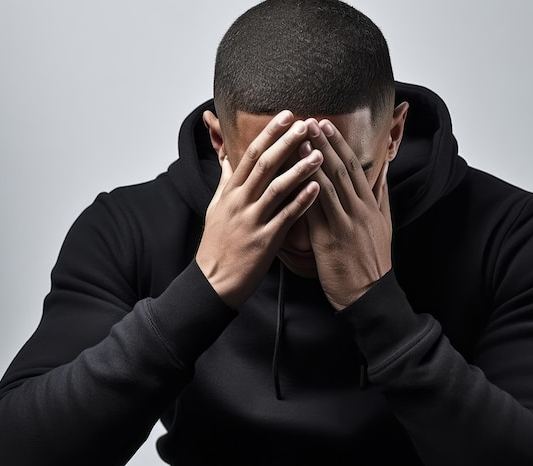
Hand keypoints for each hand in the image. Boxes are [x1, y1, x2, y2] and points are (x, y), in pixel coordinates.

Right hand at [196, 111, 322, 308]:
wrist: (213, 281)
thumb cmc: (217, 245)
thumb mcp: (216, 208)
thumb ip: (226, 181)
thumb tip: (228, 158)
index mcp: (230, 192)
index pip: (250, 155)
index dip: (269, 134)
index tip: (286, 116)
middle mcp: (239, 202)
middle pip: (264, 165)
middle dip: (285, 142)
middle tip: (306, 124)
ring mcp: (251, 221)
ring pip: (276, 188)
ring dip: (299, 169)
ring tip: (319, 154)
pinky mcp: (264, 241)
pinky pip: (285, 217)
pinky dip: (301, 201)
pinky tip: (317, 188)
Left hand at [305, 119, 392, 310]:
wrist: (370, 293)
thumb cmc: (373, 259)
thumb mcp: (384, 223)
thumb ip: (381, 194)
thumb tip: (383, 169)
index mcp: (370, 205)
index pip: (354, 167)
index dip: (339, 144)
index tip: (326, 124)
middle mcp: (359, 210)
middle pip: (340, 170)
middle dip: (324, 143)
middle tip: (308, 121)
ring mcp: (344, 224)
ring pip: (329, 185)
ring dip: (313, 160)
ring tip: (299, 139)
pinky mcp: (329, 240)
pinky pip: (315, 212)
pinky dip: (305, 192)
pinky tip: (294, 177)